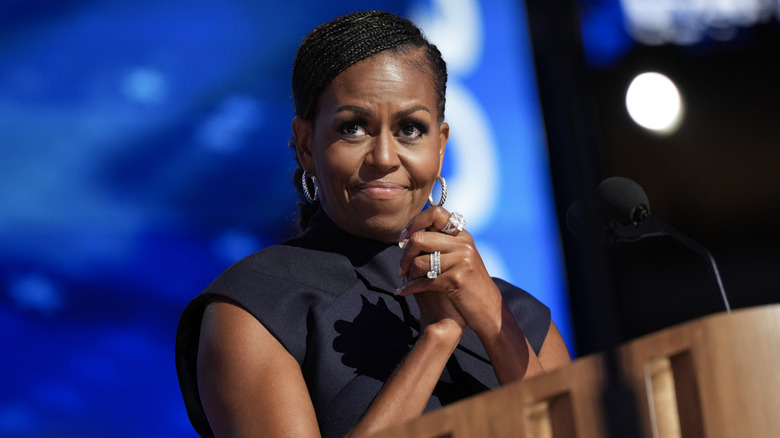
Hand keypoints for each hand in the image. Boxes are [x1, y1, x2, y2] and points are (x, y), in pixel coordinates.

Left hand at [396, 207, 503, 340]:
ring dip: (408, 274)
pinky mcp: (457, 279)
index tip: (404, 237)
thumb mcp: (459, 257)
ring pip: (419, 262)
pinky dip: (410, 288)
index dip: (415, 222)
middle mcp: (463, 244)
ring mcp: (461, 261)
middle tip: (401, 267)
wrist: (488, 308)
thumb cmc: (467, 284)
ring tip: (407, 280)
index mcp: (462, 235)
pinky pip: (424, 281)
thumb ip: (439, 243)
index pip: (435, 213)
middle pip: (419, 239)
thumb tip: (406, 238)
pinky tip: (403, 292)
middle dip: (404, 254)